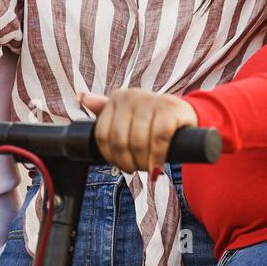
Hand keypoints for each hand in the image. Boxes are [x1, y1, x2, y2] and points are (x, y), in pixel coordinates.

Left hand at [78, 88, 197, 175]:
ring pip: (138, 142)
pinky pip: (159, 139)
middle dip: (127, 162)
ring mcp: (152, 101)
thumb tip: (81, 97)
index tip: (121, 165)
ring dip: (143, 163)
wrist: (185, 114)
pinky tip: (158, 166)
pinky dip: (158, 157)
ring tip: (148, 168)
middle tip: (137, 169)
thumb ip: (104, 108)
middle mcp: (132, 96)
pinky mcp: (171, 110)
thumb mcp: (127, 113)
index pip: (102, 135)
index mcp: (117, 99)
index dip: (110, 156)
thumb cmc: (152, 118)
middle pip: (119, 141)